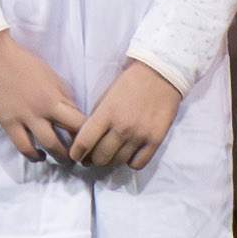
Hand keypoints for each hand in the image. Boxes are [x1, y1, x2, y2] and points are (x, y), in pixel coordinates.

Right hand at [0, 33, 90, 167]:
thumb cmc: (22, 62)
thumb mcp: (50, 74)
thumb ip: (62, 94)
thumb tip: (73, 111)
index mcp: (56, 95)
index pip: (80, 119)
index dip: (89, 131)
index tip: (92, 138)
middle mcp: (45, 108)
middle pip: (70, 134)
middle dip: (79, 148)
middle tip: (82, 154)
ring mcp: (26, 117)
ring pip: (50, 145)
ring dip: (60, 156)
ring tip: (64, 160)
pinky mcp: (9, 123)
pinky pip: (24, 147)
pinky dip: (34, 156)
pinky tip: (39, 156)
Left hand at [72, 61, 183, 175]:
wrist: (160, 73)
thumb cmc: (130, 82)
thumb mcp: (107, 95)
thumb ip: (97, 117)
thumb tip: (88, 138)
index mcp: (107, 113)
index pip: (85, 142)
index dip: (76, 153)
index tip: (75, 155)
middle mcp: (122, 127)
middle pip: (100, 157)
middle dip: (92, 160)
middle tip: (91, 158)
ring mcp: (140, 135)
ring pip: (118, 162)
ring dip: (110, 162)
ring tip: (108, 157)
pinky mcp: (155, 140)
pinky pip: (138, 164)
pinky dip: (131, 162)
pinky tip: (129, 154)